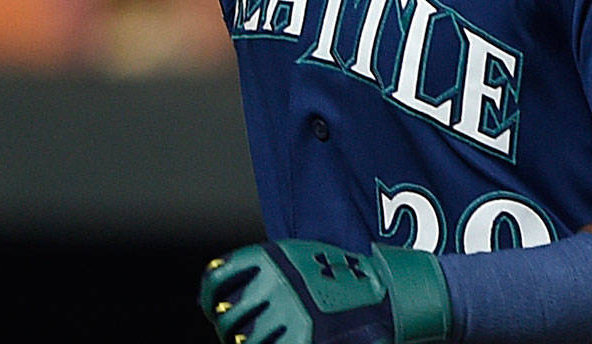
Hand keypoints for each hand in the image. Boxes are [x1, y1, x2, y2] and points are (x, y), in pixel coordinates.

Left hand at [198, 239, 451, 343]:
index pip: (218, 277)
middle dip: (229, 327)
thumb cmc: (339, 276)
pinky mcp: (303, 339)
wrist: (383, 294)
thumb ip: (264, 269)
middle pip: (230, 315)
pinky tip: (268, 342)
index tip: (210, 306)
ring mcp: (289, 313)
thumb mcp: (300, 256)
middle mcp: (276, 282)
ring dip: (246, 342)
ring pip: (245, 339)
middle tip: (239, 333)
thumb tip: (222, 295)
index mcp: (272, 256)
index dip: (208, 296)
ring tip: (257, 341)